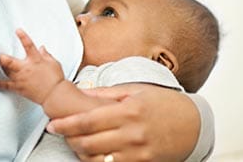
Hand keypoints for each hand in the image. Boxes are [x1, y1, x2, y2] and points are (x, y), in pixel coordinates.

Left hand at [0, 29, 64, 103]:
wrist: (54, 95)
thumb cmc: (55, 80)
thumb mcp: (54, 63)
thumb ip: (46, 55)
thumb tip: (42, 48)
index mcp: (36, 60)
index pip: (29, 46)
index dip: (23, 37)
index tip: (18, 30)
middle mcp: (26, 69)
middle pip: (9, 61)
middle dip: (0, 56)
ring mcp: (21, 78)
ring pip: (5, 70)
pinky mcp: (18, 88)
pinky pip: (5, 85)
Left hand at [46, 84, 199, 161]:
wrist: (193, 123)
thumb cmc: (161, 102)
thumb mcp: (134, 90)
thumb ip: (105, 94)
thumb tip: (80, 91)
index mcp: (127, 111)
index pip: (88, 120)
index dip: (66, 124)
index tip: (52, 125)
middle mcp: (132, 133)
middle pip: (89, 142)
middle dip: (69, 139)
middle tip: (62, 133)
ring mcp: (138, 151)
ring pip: (98, 158)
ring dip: (81, 153)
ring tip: (75, 143)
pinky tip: (93, 154)